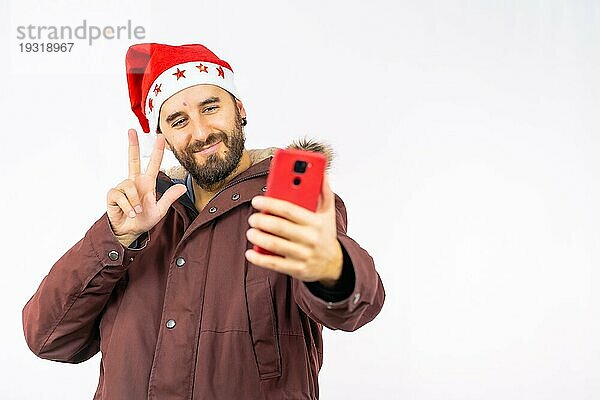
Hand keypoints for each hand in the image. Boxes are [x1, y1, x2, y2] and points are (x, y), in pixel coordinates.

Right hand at [106, 129, 186, 245]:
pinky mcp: (113, 195)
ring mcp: (123, 188)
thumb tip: (182, 187)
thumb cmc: (143, 220)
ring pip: (129, 187)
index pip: (153, 164)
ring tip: (137, 212)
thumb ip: (169, 198)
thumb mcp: (160, 210)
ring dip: (135, 203)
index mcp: (147, 183)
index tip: (160, 137)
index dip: (157, 151)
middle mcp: (134, 182)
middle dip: (132, 145)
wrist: (130, 232)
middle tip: (132, 130)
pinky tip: (129, 213)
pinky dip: (127, 207)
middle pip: (132, 159)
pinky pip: (121, 196)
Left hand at [245, 175, 342, 287]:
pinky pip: (274, 264)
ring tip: (251, 231)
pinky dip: (259, 258)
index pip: (289, 210)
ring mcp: (303, 255)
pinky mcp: (297, 269)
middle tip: (252, 217)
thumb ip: (324, 192)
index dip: (270, 204)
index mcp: (316, 222)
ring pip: (274, 245)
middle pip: (279, 227)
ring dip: (258, 237)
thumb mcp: (328, 213)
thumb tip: (321, 172)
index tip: (257, 200)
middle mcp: (310, 239)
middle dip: (261, 220)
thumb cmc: (325, 234)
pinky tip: (250, 252)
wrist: (334, 264)